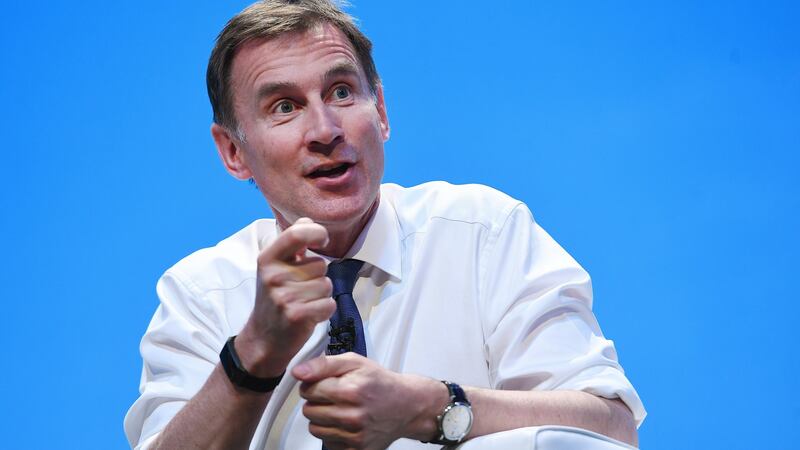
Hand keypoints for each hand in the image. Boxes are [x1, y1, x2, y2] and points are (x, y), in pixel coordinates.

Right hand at [236, 217, 334, 376]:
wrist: (263, 339)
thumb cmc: (275, 298)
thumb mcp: (275, 268)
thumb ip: (292, 243)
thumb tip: (309, 221)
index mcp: (267, 258)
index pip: (297, 234)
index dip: (316, 232)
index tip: (321, 240)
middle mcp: (273, 275)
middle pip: (320, 265)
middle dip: (317, 277)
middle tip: (299, 290)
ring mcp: (284, 296)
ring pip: (327, 285)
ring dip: (321, 295)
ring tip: (303, 303)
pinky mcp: (297, 315)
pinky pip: (329, 304)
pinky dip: (325, 311)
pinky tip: (309, 315)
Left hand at [292, 353, 445, 449]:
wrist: (407, 406)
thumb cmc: (380, 383)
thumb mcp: (354, 362)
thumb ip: (323, 364)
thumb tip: (298, 372)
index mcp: (350, 391)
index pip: (308, 390)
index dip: (314, 384)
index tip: (326, 383)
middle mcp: (352, 416)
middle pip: (309, 411)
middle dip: (317, 401)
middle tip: (335, 396)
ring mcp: (355, 436)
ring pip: (315, 429)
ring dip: (322, 418)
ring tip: (339, 409)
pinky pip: (327, 443)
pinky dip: (333, 433)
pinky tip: (345, 423)